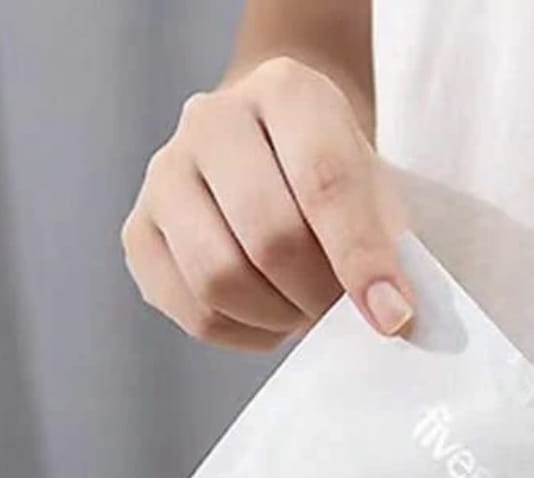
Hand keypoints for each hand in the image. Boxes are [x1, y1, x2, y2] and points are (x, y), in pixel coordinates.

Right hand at [121, 56, 411, 349]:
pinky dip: (241, 331)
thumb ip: (386, 245)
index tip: (392, 315)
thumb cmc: (332, 178)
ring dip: (275, 316)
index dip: (361, 260)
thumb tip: (387, 315)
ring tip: (302, 309)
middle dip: (315, 293)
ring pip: (218, 278)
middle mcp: (211, 120)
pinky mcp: (140, 232)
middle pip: (267, 235)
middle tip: (338, 310)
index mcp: (285, 90)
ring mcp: (164, 174)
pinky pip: (192, 310)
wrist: (275, 153)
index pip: (324, 181)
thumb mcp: (376, 190)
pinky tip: (266, 316)